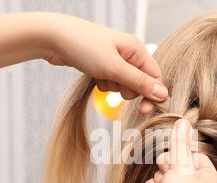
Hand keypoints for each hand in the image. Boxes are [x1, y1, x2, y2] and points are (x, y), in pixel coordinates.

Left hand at [41, 13, 166, 113]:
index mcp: (136, 49)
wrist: (53, 37)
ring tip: (100, 75)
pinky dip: (104, 84)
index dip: (151, 94)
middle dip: (127, 89)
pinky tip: (94, 76)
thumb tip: (163, 94)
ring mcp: (115, 59)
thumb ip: (139, 82)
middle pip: (139, 82)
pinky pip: (111, 82)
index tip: (144, 110)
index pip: (154, 76)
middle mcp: (128, 53)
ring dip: (113, 87)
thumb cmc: (84, 47)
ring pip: (124, 84)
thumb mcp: (114, 68)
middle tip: (113, 83)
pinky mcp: (103, 65)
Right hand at [140, 119, 216, 182]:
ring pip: (166, 175)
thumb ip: (179, 144)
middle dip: (168, 166)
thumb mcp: (180, 166)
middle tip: (165, 169)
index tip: (174, 156)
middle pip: (180, 164)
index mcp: (212, 182)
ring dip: (159, 179)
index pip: (196, 156)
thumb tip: (183, 121)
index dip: (182, 154)